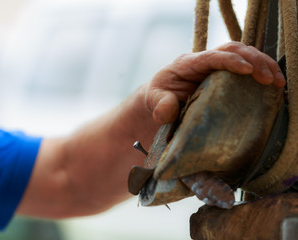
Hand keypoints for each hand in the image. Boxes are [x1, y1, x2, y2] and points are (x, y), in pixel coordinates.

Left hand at [145, 41, 285, 124]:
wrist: (161, 97)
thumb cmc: (158, 97)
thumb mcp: (154, 101)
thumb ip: (160, 106)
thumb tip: (166, 113)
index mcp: (187, 64)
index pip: (211, 56)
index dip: (230, 61)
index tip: (248, 70)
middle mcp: (203, 60)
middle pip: (232, 49)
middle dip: (253, 60)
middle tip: (269, 78)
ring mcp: (214, 65)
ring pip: (242, 53)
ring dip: (262, 64)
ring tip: (277, 81)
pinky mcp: (223, 74)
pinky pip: (244, 66)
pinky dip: (260, 71)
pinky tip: (273, 84)